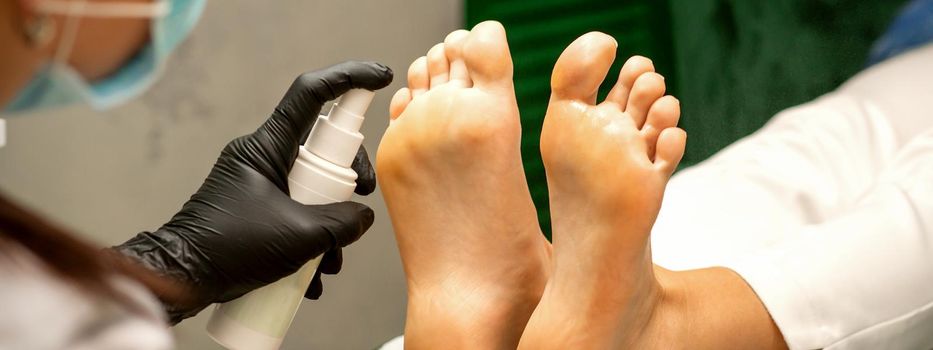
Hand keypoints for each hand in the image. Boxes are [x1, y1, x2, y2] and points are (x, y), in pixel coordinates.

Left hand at [113, 61, 392, 323]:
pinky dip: (310, 245)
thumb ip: (342, 222)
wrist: (181, 282)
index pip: (310, 95)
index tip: (379, 77)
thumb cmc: (228, 250)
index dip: (347, 78)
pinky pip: (296, 217)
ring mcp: (259, 185)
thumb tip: (362, 217)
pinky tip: (311, 278)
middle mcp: (262, 159)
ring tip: (328, 262)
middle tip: (359, 202)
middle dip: (347, 182)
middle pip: (322, 151)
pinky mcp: (256, 212)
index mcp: (266, 147)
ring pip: (312, 191)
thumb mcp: (300, 236)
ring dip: (329, 227)